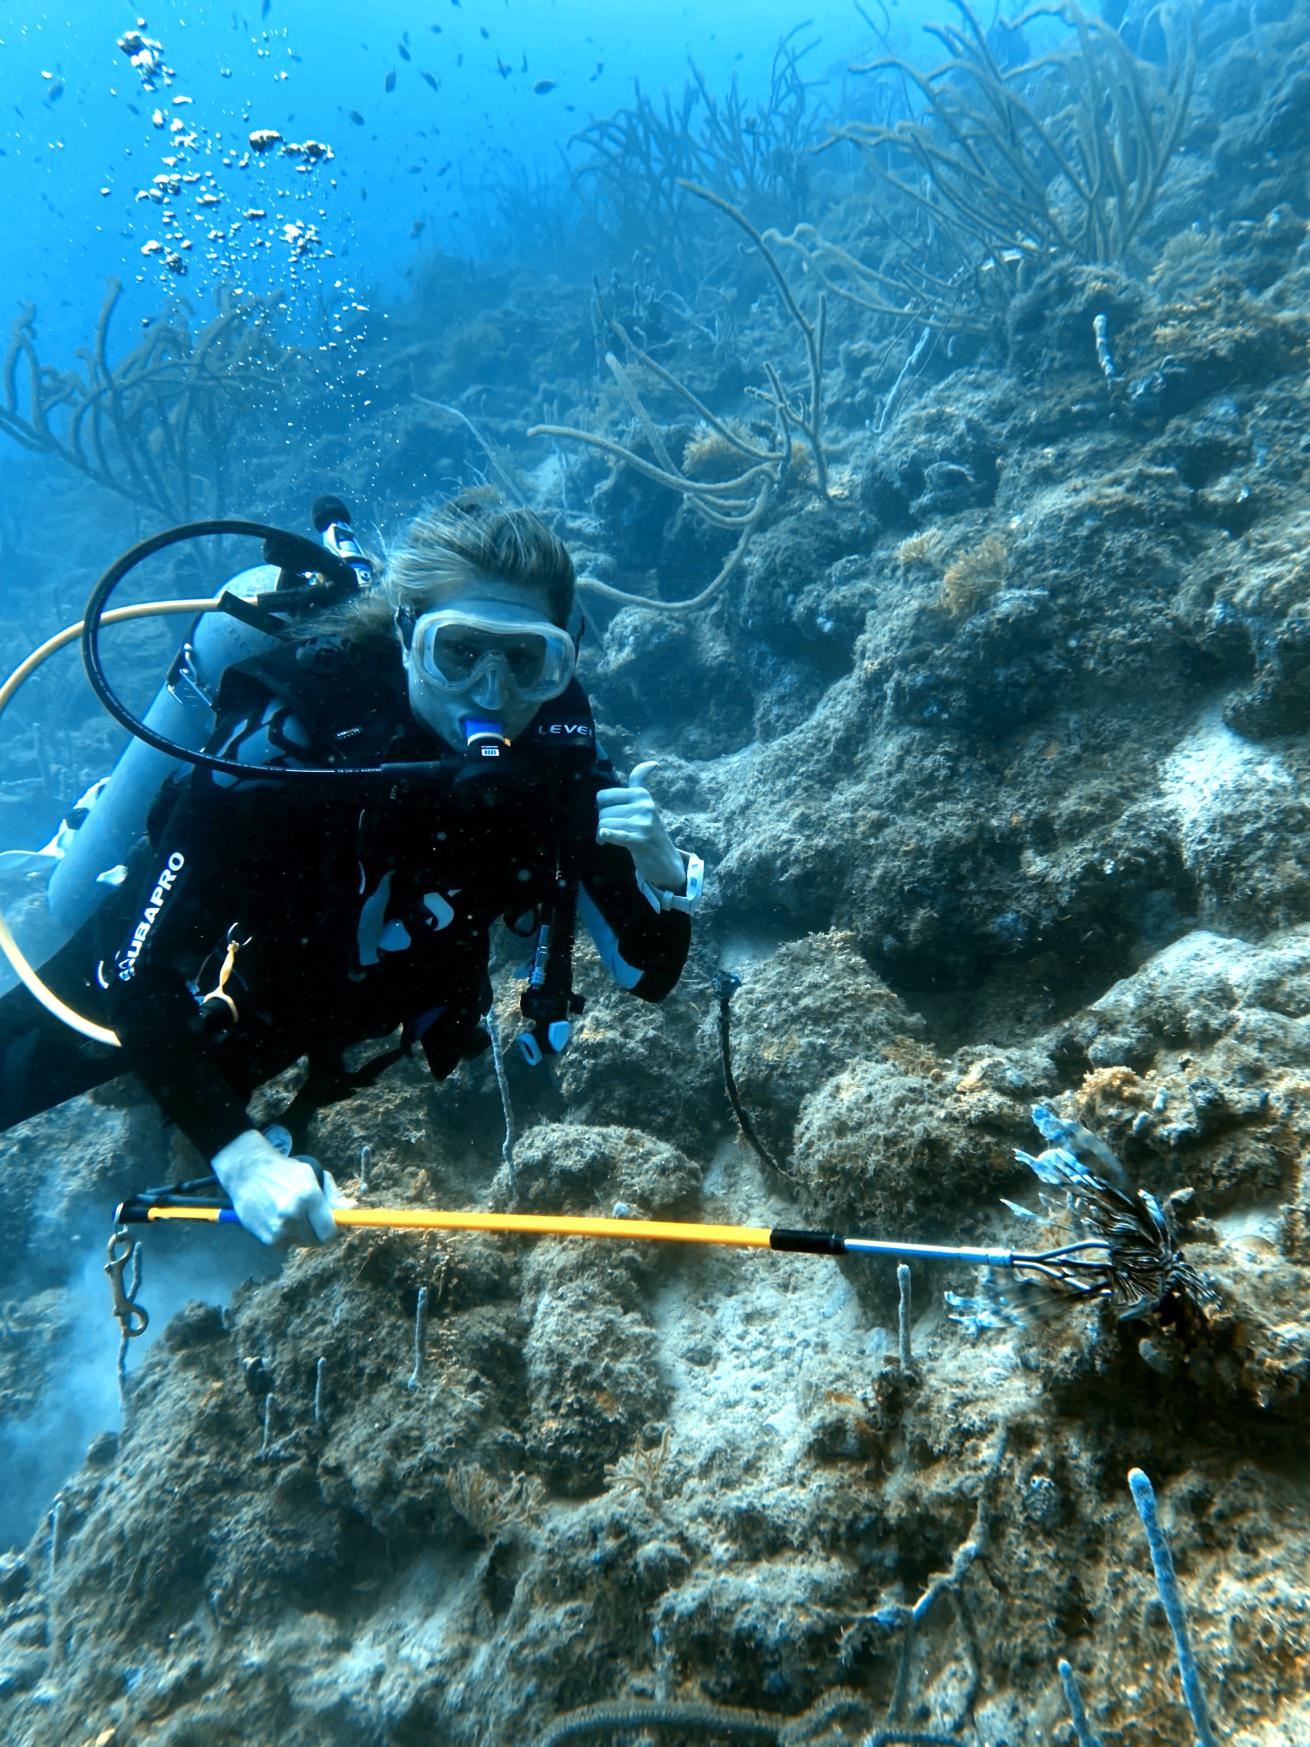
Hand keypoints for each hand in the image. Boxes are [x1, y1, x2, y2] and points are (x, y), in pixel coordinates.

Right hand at [211, 1129, 340, 1248]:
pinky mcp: (267, 1238)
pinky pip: (286, 1245)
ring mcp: (278, 1229)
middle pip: (317, 1241)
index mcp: (308, 1196)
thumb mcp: (312, 1176)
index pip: (330, 1230)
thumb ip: (333, 1196)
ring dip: (301, 1233)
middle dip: (318, 1232)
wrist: (247, 1172)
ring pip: (301, 1242)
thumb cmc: (284, 1171)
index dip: (333, 1230)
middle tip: (312, 1219)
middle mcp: (293, 1214)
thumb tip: (353, 1208)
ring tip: (291, 1214)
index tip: (332, 1224)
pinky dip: (286, 1236)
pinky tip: (278, 1219)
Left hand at [595, 759, 684, 891]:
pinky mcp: (641, 840)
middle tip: (611, 833)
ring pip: (605, 825)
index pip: (603, 796)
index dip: (602, 809)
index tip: (610, 817)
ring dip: (603, 836)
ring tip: (612, 840)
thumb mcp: (644, 802)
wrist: (664, 858)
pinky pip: (618, 834)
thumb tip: (653, 763)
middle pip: (602, 812)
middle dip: (602, 824)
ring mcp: (644, 823)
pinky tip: (604, 835)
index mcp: (640, 794)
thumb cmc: (647, 828)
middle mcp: (644, 805)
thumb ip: (640, 781)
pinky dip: (610, 835)